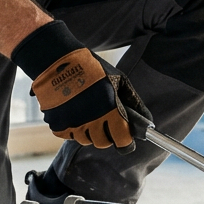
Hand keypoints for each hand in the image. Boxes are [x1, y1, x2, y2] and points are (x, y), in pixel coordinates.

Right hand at [12, 21, 150, 149]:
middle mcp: (91, 120)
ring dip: (89, 132)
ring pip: (85, 140)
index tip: (124, 138)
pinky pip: (68, 135)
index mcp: (109, 109)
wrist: (57, 60)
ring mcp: (72, 124)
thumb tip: (148, 122)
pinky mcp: (56, 124)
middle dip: (106, 135)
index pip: (122, 141)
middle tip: (104, 121)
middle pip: (103, 143)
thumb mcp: (119, 80)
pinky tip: (73, 112)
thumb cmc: (92, 68)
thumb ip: (133, 102)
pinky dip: (72, 128)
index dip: (125, 142)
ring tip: (87, 112)